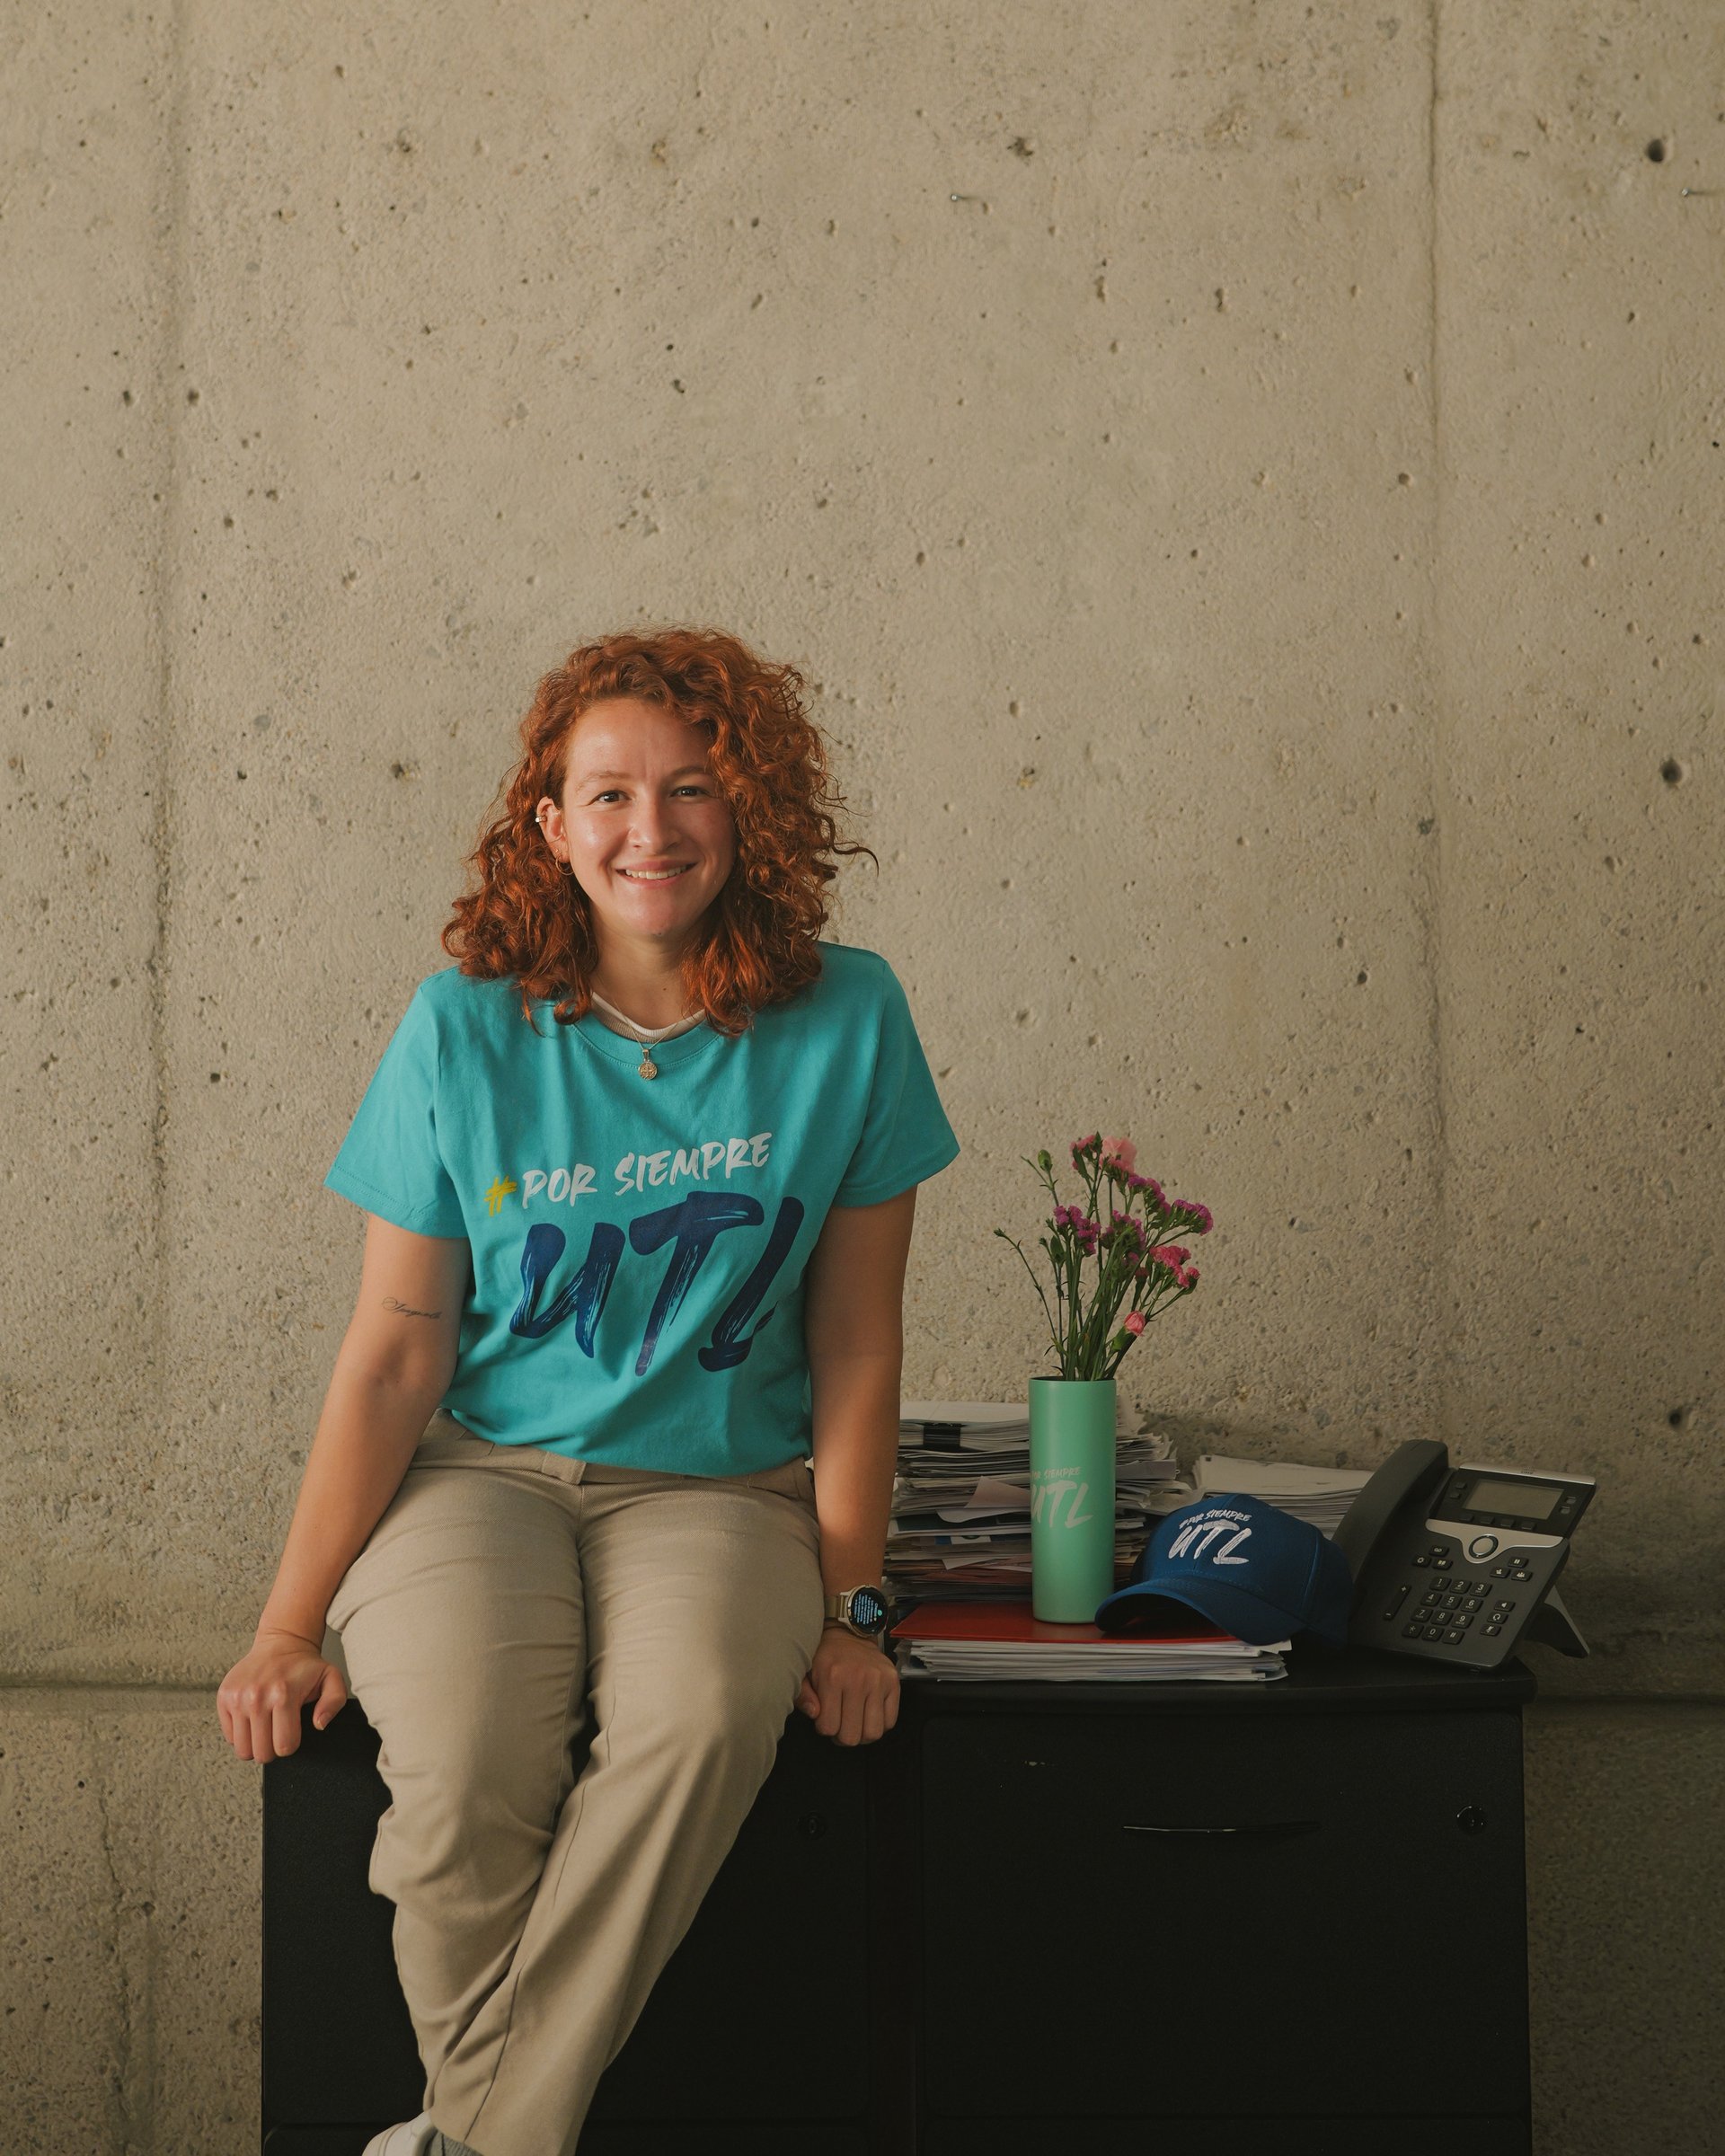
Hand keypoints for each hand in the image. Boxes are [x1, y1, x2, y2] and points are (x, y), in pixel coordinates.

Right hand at [217, 1629, 348, 1762]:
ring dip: (255, 1744)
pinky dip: (241, 1733)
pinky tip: (253, 1719)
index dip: (291, 1745)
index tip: (292, 1733)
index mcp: (284, 1695)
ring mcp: (237, 1698)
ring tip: (265, 1728)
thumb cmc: (305, 1666)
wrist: (281, 1643)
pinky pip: (229, 1736)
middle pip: (261, 1753)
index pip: (284, 1746)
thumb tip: (318, 1724)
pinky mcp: (224, 1697)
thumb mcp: (331, 1679)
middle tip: (278, 1732)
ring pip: (242, 1750)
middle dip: (272, 1749)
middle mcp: (257, 1697)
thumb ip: (333, 1703)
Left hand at [796, 1624, 898, 1745]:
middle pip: (852, 1736)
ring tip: (855, 1723)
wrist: (849, 1633)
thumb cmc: (824, 1656)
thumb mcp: (804, 1672)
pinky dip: (879, 1725)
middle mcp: (859, 1679)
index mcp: (833, 1677)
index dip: (824, 1729)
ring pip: (873, 1733)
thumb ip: (802, 1696)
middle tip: (839, 1724)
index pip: (829, 1727)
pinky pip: (890, 1722)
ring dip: (862, 1735)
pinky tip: (868, 1716)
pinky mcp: (894, 1683)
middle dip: (842, 1736)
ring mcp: (879, 1681)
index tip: (824, 1719)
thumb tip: (814, 1714)